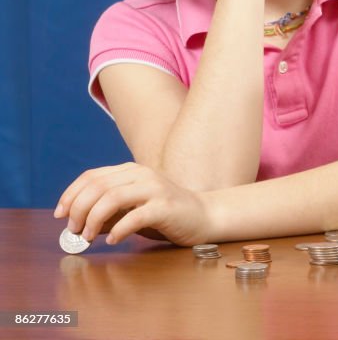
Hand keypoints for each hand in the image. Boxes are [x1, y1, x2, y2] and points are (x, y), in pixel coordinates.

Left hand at [54, 163, 212, 245]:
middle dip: (78, 210)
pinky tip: (113, 240)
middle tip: (73, 230)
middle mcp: (142, 175)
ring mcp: (155, 189)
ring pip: (112, 198)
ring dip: (93, 220)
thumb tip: (77, 225)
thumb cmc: (165, 215)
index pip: (92, 176)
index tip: (59, 214)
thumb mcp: (132, 210)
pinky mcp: (165, 207)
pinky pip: (134, 217)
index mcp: (131, 171)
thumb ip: (108, 213)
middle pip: (98, 187)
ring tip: (87, 237)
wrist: (204, 216)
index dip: (71, 194)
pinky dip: (118, 230)